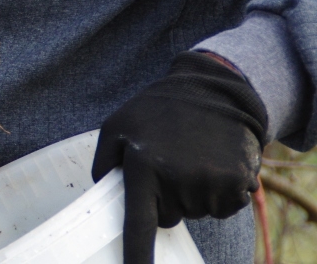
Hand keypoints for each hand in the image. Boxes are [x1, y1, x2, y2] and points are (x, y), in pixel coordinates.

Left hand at [91, 51, 267, 263]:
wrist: (214, 90)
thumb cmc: (157, 110)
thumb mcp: (117, 125)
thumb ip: (103, 162)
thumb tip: (101, 195)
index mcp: (143, 166)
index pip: (138, 223)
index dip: (136, 256)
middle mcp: (178, 179)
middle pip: (168, 218)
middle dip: (165, 198)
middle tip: (169, 161)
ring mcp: (211, 182)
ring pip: (195, 212)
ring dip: (192, 191)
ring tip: (192, 155)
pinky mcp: (238, 183)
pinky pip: (222, 207)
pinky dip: (218, 191)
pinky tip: (213, 161)